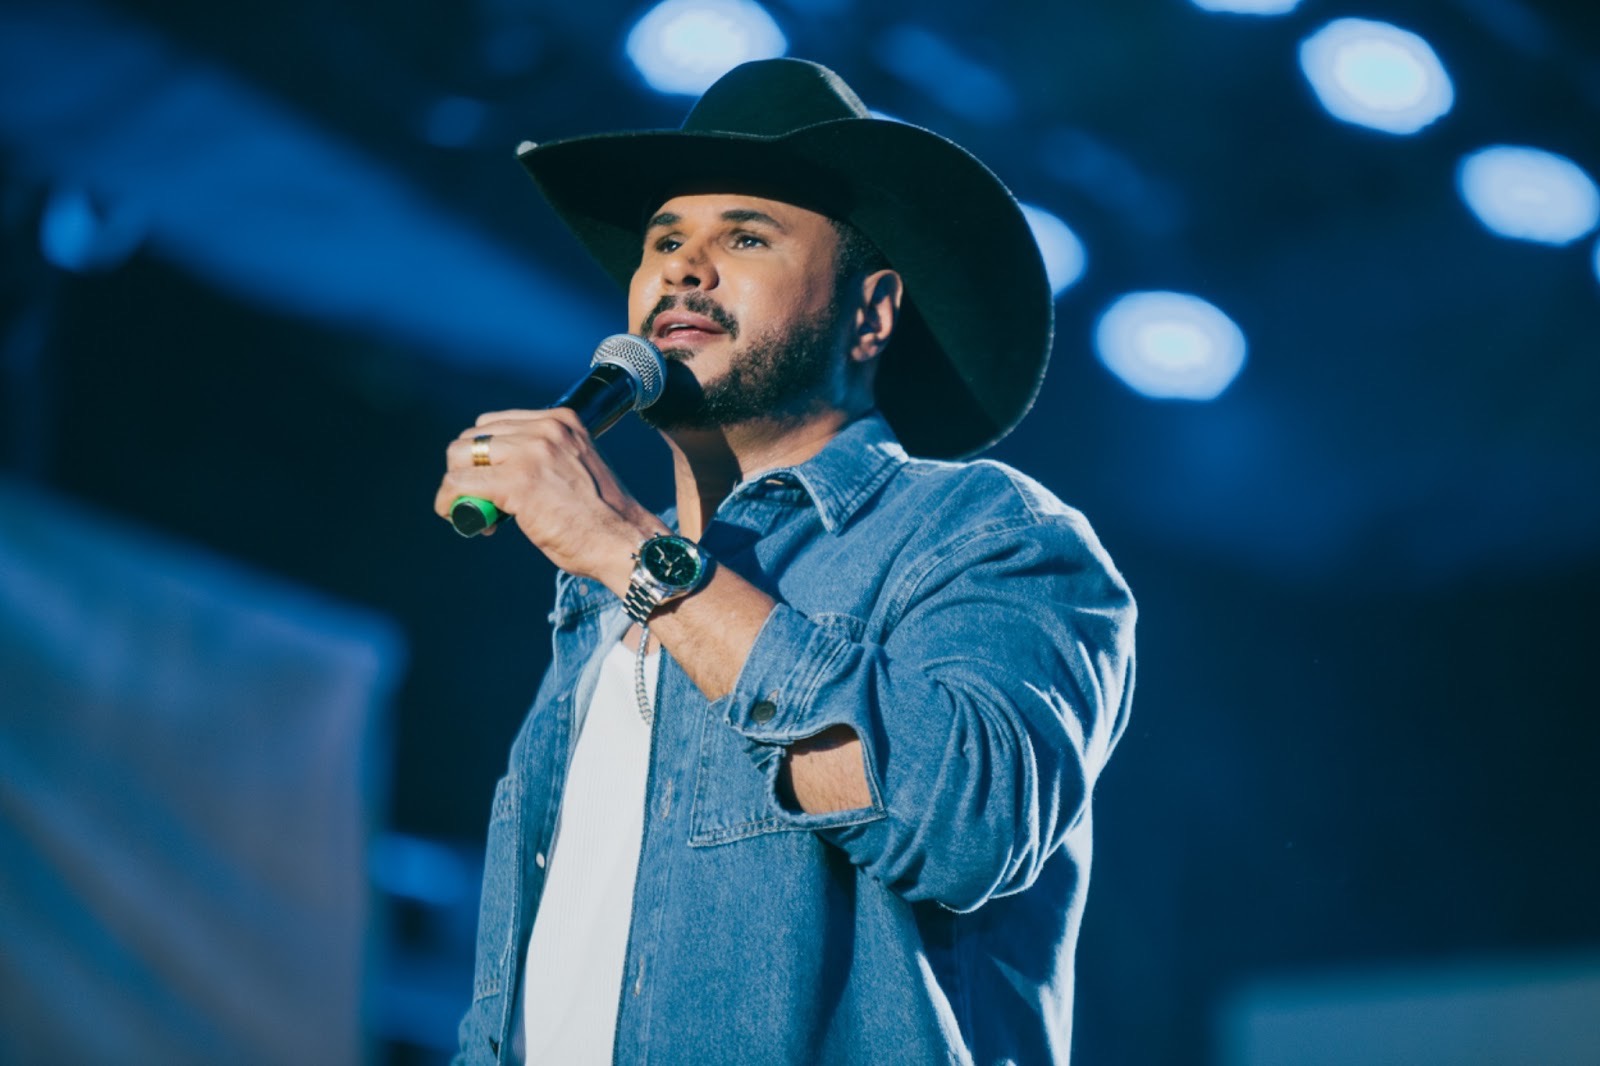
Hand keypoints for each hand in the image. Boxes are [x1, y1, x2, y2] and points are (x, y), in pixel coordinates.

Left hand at [434, 408, 663, 588]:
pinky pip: (459, 484)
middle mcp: (545, 429)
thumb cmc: (602, 519)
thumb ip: (543, 459)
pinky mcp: (516, 482)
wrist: (624, 543)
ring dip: (457, 486)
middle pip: (473, 436)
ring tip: (477, 514)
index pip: (496, 424)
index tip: (492, 484)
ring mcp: (530, 452)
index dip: (485, 456)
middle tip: (481, 502)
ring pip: (459, 456)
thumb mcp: (574, 469)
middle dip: (468, 469)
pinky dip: (450, 503)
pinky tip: (465, 520)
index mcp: (561, 421)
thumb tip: (496, 472)